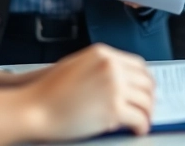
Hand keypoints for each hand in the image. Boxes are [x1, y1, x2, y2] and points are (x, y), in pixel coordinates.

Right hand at [0, 44, 154, 143]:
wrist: (34, 108)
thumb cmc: (48, 92)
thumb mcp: (76, 66)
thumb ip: (100, 68)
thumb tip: (121, 80)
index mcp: (103, 54)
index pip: (138, 64)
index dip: (145, 80)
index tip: (145, 90)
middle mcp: (111, 67)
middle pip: (145, 82)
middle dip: (149, 97)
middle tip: (147, 108)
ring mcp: (114, 87)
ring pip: (146, 101)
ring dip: (147, 113)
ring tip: (143, 121)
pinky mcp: (114, 108)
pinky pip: (139, 118)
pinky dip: (142, 125)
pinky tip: (138, 129)